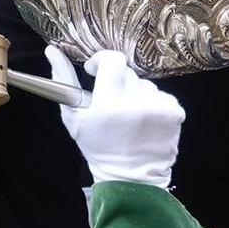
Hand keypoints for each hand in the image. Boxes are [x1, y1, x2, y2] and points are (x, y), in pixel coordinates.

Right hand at [45, 46, 184, 187]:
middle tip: (113, 106)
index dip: (102, 62)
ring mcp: (160, 107)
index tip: (96, 73)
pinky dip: (153, 105)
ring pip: (145, 84)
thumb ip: (62, 81)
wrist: (130, 178)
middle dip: (118, 84)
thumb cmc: (97, 147)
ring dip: (137, 95)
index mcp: (110, 102)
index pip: (113, 59)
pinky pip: (162, 96)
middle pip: (128, 72)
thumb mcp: (73, 117)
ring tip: (130, 118)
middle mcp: (138, 101)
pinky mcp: (176, 113)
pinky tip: (145, 123)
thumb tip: (52, 49)